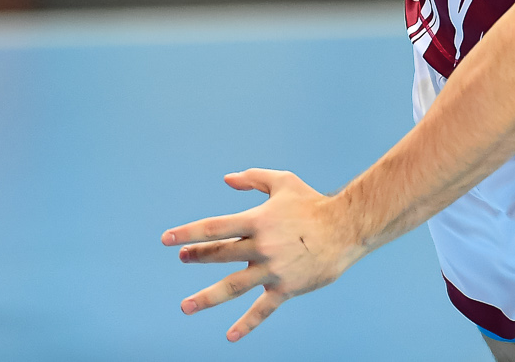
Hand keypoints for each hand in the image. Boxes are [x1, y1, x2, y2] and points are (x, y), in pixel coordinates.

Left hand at [162, 168, 366, 341]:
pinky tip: (230, 336)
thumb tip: (226, 179)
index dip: (189, 233)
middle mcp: (262, 246)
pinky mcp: (286, 288)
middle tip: (183, 258)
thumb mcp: (284, 183)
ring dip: (207, 297)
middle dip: (196, 256)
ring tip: (186, 306)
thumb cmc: (313, 203)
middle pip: (220, 255)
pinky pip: (262, 310)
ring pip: (233, 286)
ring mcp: (273, 270)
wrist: (347, 228)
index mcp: (258, 220)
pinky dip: (246, 324)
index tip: (167, 240)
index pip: (215, 228)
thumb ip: (254, 179)